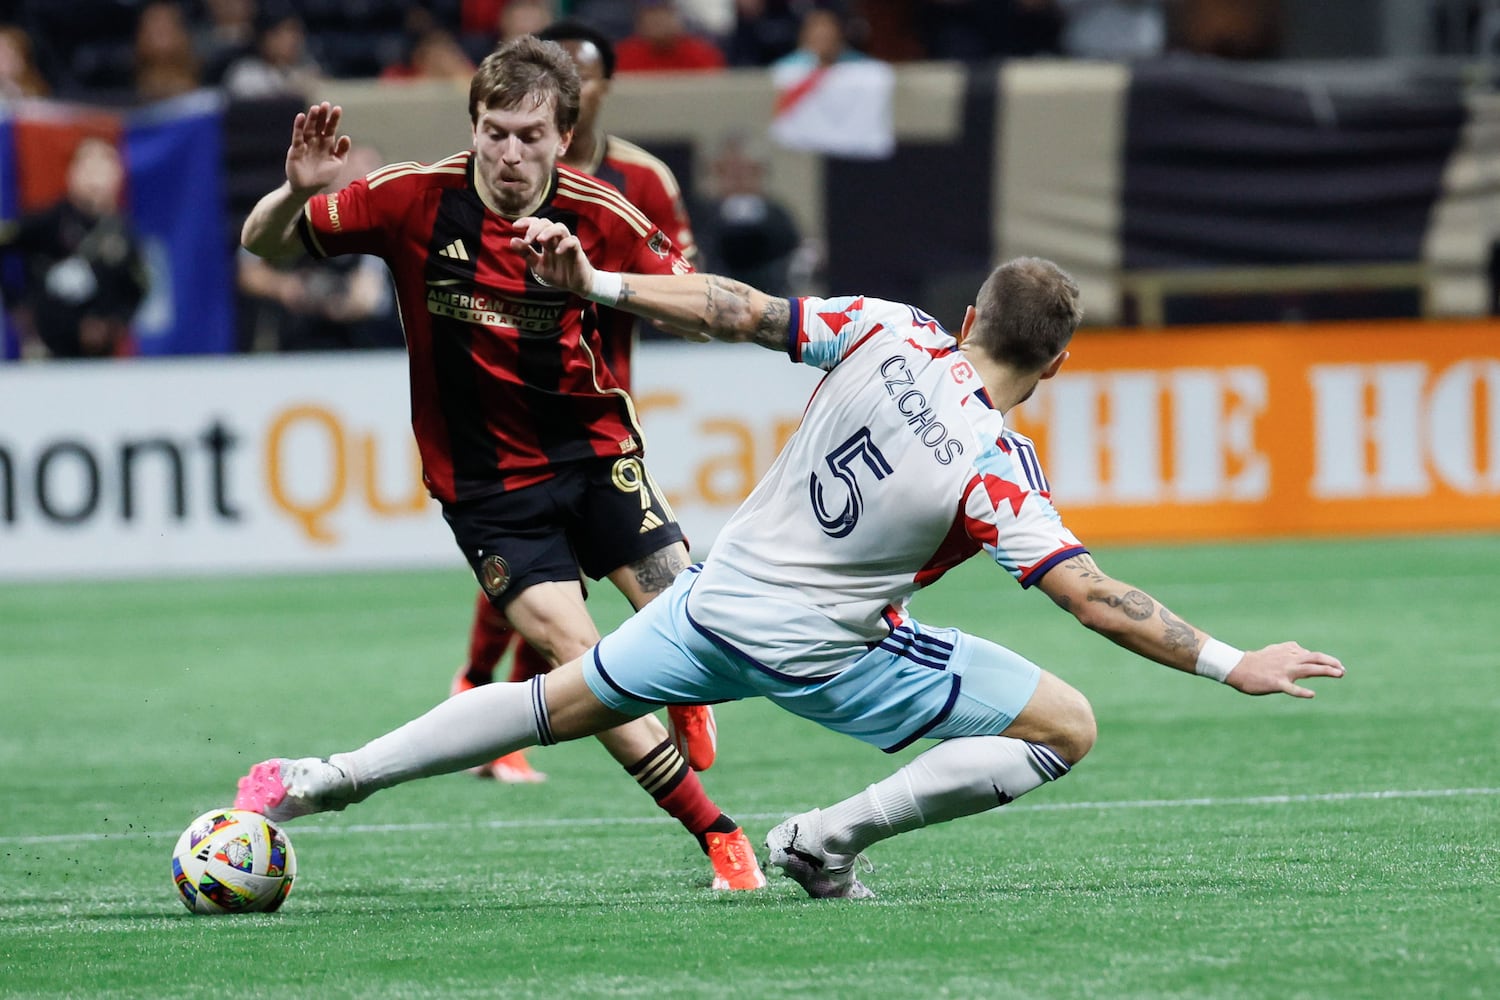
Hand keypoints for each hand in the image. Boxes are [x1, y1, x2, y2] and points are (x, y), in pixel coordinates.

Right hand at [286, 103, 351, 196]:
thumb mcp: (338, 163)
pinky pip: (297, 137)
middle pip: (319, 125)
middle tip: (325, 104)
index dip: (334, 119)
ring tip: (315, 108)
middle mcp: (316, 141)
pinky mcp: (296, 149)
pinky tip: (300, 117)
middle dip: (322, 115)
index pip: (331, 128)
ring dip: (311, 118)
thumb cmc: (324, 176)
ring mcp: (305, 144)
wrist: (308, 188)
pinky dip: (298, 127)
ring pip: (308, 128)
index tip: (337, 109)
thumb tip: (346, 137)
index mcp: (327, 143)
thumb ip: (342, 151)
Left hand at [508, 216, 590, 294]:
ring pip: (560, 227)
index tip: (515, 227)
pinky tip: (556, 252)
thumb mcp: (537, 266)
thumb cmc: (558, 273)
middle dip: (535, 228)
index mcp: (546, 241)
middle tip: (528, 239)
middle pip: (546, 223)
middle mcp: (556, 239)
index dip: (526, 222)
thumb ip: (526, 254)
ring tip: (540, 240)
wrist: (576, 286)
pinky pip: (572, 241)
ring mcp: (567, 244)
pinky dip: (564, 244)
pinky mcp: (577, 251)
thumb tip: (512, 240)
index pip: (536, 224)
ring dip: (549, 231)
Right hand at [1225, 641, 1344, 698]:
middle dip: (1332, 663)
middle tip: (1343, 670)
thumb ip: (1288, 649)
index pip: (1312, 655)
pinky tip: (1311, 694)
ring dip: (1326, 671)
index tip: (1337, 666)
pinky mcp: (1276, 683)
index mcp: (1288, 652)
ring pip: (1309, 669)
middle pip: (1315, 658)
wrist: (1237, 667)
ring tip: (1339, 674)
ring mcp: (1284, 671)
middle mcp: (1289, 660)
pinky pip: (1291, 688)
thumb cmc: (1255, 661)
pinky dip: (1301, 691)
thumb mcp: (1274, 650)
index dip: (1327, 660)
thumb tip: (1300, 648)